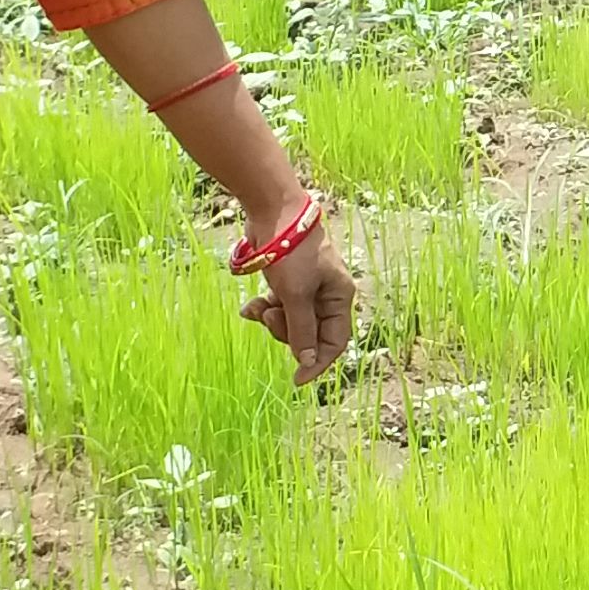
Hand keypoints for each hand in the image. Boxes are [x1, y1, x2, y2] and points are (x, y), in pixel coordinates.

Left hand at [237, 219, 354, 383]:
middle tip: (268, 318)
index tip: (296, 379)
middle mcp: (326, 294)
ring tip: (256, 308)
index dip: (317, 362)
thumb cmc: (291, 252)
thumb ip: (302, 330)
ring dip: (271, 319)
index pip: (334, 342)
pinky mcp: (288, 280)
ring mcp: (306, 287)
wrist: (273, 210)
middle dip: (286, 332)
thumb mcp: (296, 295)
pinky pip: (278, 306)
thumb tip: (307, 361)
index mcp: (339, 297)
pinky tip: (249, 306)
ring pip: (291, 321)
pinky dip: (263, 308)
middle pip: (310, 333)